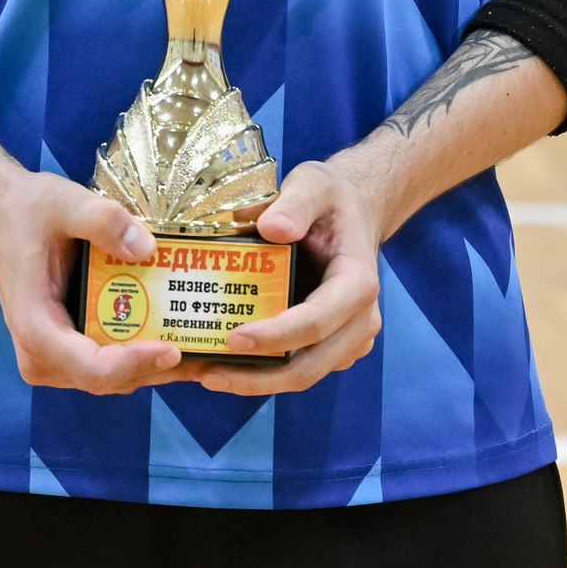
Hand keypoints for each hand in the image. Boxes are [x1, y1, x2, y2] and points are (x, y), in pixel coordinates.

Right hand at [0, 47, 184, 398]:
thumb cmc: (29, 210)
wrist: (2, 212)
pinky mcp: (67, 347)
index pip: (90, 366)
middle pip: (108, 378)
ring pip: (113, 377)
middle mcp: (41, 354)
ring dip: (156, 366)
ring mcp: (54, 356)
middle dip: (158, 369)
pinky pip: (109, 362)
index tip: (173, 349)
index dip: (134, 364)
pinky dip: (143, 354)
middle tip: (209, 353)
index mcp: (36, 326)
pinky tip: (181, 336)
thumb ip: (104, 220)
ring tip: (206, 348)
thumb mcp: (66, 203)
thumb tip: (148, 249)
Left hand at [180, 155, 386, 397]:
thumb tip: (272, 229)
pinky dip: (263, 374)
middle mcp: (360, 321)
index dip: (276, 336)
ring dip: (256, 382)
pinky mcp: (333, 347)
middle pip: (309, 365)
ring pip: (303, 375)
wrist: (354, 214)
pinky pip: (299, 369)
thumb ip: (293, 203)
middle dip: (258, 377)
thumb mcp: (313, 185)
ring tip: (206, 375)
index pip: (317, 321)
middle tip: (208, 374)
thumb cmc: (330, 201)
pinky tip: (224, 366)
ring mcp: (349, 339)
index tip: (233, 339)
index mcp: (357, 284)